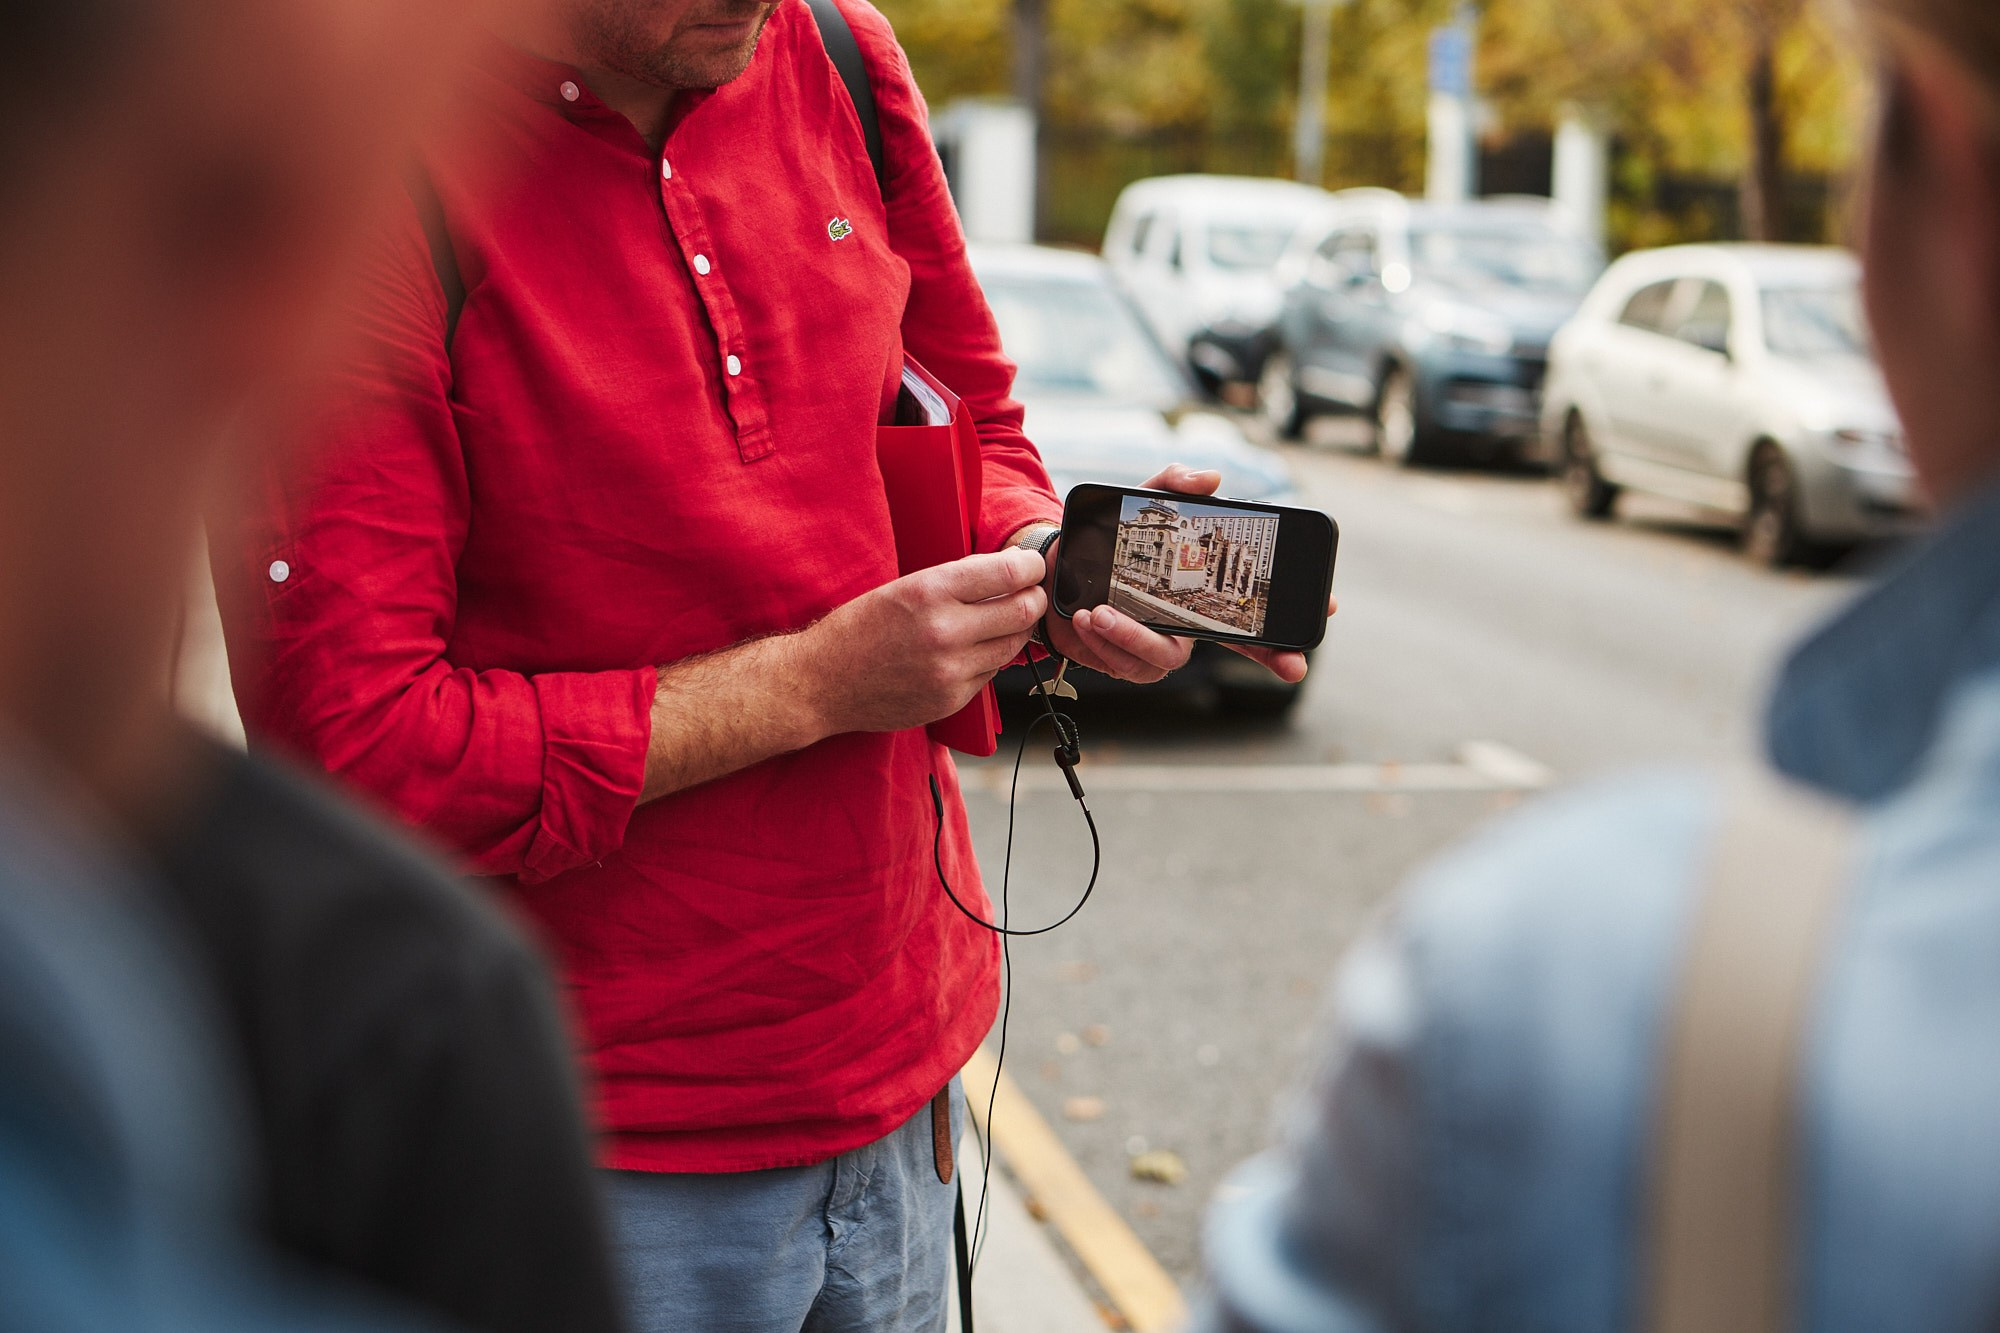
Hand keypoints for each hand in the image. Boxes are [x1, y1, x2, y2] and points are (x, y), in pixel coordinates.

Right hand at [802, 548, 1047, 736]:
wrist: (823, 682)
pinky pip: (991, 673)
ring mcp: (950, 670)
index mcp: (930, 592)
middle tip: (1031, 593)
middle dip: (1034, 599)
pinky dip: (990, 659)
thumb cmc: (859, 628)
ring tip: (1004, 619)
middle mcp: (945, 631)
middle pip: (1023, 611)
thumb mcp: (903, 587)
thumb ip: (956, 582)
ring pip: (1014, 646)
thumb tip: (1006, 573)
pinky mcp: (952, 699)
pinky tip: (972, 649)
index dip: (1031, 567)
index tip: (1033, 566)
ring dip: (1016, 630)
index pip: (1009, 574)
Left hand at [1040, 464, 1334, 684]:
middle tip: (1289, 663)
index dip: (1296, 613)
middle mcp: (1188, 621)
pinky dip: (1105, 642)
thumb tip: (1212, 479)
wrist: (1056, 563)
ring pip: (1167, 658)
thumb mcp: (1141, 500)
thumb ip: (1173, 483)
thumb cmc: (1108, 536)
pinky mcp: (1125, 662)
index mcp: (1201, 588)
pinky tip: (1087, 618)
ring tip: (1102, 612)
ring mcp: (1160, 645)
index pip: (1257, 607)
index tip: (1329, 609)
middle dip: (1266, 655)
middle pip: (1239, 646)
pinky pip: (1126, 665)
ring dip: (1135, 637)